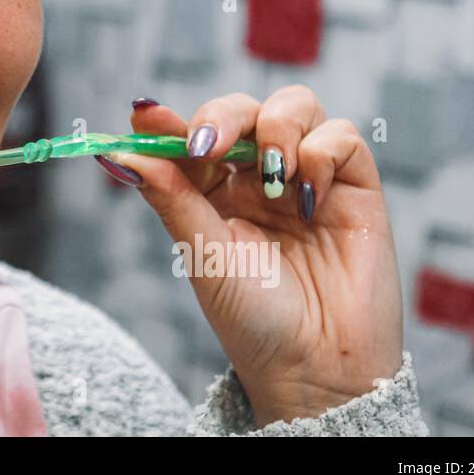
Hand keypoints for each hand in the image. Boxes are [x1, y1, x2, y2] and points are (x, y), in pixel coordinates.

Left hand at [100, 87, 403, 426]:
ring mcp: (308, 178)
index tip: (147, 116)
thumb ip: (169, 196)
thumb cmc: (253, 320)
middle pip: (242, 110)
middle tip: (209, 146)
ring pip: (295, 106)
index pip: (194, 134)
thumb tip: (117, 152)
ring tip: (273, 177)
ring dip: (277, 127)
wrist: (316, 368)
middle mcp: (260, 178)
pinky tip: (307, 198)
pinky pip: (342, 136)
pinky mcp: (356, 187)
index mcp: (215, 191)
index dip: (170, 120)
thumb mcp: (202, 255)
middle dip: (223, 116)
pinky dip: (320, 152)